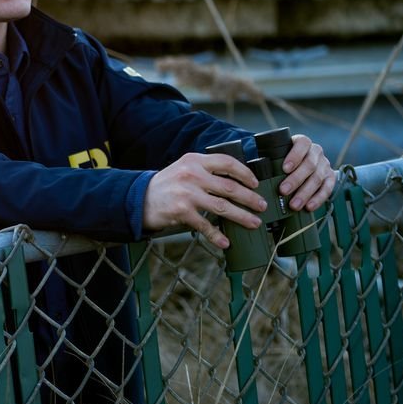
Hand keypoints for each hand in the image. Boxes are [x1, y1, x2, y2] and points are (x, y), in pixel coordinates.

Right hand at [143, 152, 267, 248]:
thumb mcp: (184, 168)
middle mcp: (192, 174)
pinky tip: (225, 242)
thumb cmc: (167, 185)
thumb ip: (205, 170)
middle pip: (230, 187)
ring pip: (223, 206)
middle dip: (250, 198)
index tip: (256, 183)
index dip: (245, 173)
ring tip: (254, 223)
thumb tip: (237, 182)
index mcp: (195, 160)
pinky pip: (205, 225)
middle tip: (262, 206)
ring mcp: (187, 193)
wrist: (140, 199)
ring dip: (242, 216)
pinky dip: (217, 235)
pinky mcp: (182, 212)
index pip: (227, 162)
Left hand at [278, 134, 334, 210]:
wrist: (302, 163)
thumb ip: (272, 159)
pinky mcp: (330, 177)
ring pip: (317, 178)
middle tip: (283, 191)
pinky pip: (327, 188)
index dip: (294, 156)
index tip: (284, 169)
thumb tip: (255, 171)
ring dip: (305, 193)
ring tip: (294, 205)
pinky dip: (318, 198)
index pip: (302, 144)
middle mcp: (316, 152)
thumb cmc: (284, 159)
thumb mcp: (279, 154)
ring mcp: (325, 165)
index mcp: (303, 142)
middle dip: (296, 179)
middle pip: (309, 165)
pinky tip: (309, 206)